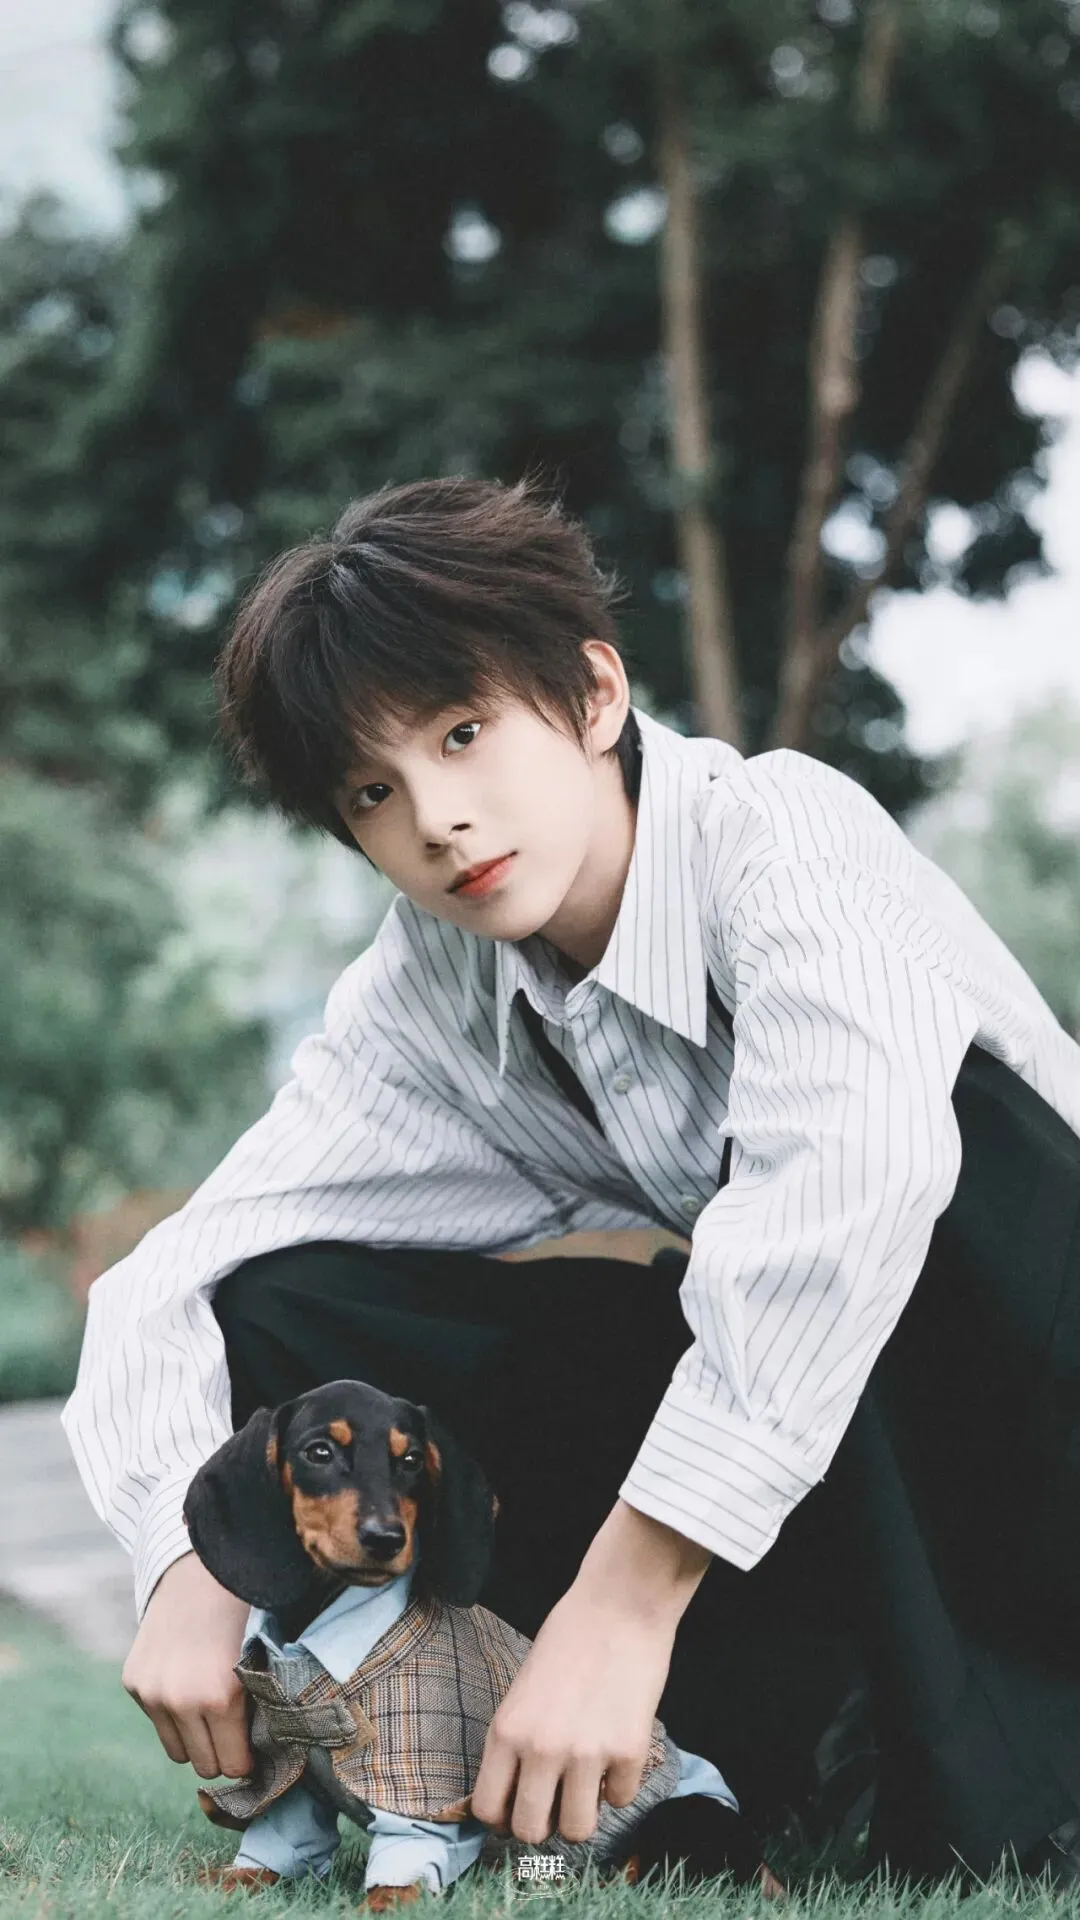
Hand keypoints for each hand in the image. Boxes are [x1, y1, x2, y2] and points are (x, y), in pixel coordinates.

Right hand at [122, 1551, 252, 1778]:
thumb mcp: (260, 1665)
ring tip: (208, 1709)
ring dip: (194, 1738)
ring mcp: (152, 1693)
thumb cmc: (243, 1616)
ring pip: (176, 1751)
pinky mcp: (133, 1682)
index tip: (250, 1749)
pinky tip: (185, 1680)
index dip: (244, 1760)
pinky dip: (171, 1711)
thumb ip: (256, 1712)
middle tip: (232, 1731)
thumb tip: (256, 1756)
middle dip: (220, 1753)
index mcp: (220, 1698)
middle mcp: (181, 1701)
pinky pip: (157, 1721)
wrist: (201, 1571)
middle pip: (203, 1765)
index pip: (232, 1767)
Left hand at [469, 1578, 677, 1845]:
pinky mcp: (628, 1752)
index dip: (505, 1817)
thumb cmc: (567, 1640)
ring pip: (577, 1831)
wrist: (618, 1606)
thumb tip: (518, 1797)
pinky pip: (621, 1799)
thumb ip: (517, 1743)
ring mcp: (586, 1754)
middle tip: (557, 1799)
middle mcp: (541, 1750)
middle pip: (530, 1832)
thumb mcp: (522, 1692)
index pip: (489, 1811)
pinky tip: (618, 1751)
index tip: (520, 1805)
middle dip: (544, 1823)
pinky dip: (620, 1784)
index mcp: (506, 1731)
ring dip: (583, 1812)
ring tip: (589, 1782)